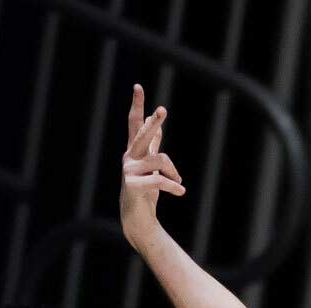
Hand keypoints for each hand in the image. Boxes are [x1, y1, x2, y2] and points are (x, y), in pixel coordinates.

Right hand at [117, 84, 184, 245]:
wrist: (136, 217)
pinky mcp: (133, 186)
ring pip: (160, 160)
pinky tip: (181, 191)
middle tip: (162, 110)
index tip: (138, 86)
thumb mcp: (150, 164)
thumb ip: (153, 143)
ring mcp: (129, 171)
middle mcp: (129, 157)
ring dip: (174, 172)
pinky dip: (173, 185)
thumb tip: (157, 120)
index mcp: (134, 150)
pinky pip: (159, 180)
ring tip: (179, 182)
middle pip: (143, 134)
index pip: (135, 123)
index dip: (137, 105)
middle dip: (153, 123)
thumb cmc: (144, 189)